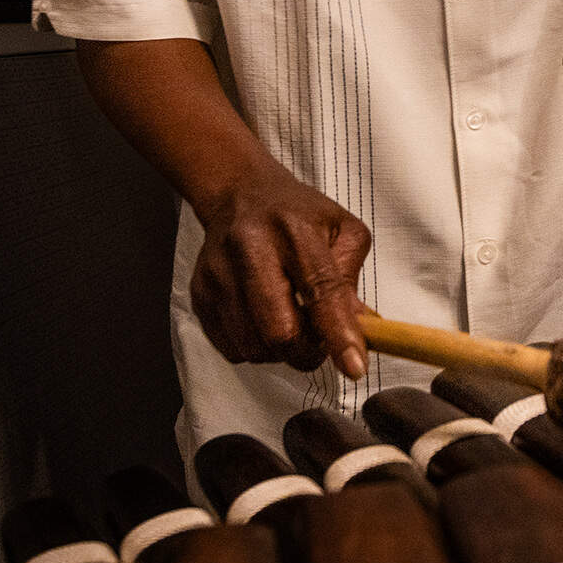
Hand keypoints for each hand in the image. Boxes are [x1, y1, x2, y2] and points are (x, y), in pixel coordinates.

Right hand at [186, 163, 370, 378]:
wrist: (240, 195)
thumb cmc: (298, 216)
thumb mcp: (342, 231)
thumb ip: (351, 280)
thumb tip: (362, 330)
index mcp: (295, 230)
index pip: (320, 290)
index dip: (338, 334)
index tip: (354, 367)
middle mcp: (251, 249)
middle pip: (278, 330)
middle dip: (306, 352)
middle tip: (318, 342)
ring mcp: (219, 273)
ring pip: (253, 346)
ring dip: (280, 352)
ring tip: (290, 325)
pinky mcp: (200, 293)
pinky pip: (230, 347)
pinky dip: (255, 348)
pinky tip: (263, 322)